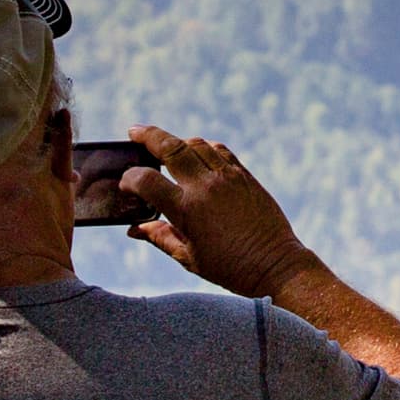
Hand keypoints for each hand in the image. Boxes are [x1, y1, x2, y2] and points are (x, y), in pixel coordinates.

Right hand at [122, 127, 319, 300]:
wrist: (273, 265)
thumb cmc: (228, 268)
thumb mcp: (187, 257)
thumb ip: (159, 237)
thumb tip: (134, 228)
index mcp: (186, 210)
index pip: (147, 180)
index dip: (130, 179)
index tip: (126, 184)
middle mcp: (205, 187)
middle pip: (170, 147)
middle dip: (147, 136)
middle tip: (134, 132)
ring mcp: (228, 177)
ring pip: (196, 143)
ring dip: (177, 141)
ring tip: (164, 146)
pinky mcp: (245, 175)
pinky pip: (220, 150)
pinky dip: (204, 147)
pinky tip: (196, 152)